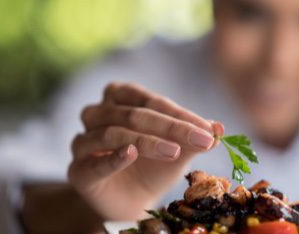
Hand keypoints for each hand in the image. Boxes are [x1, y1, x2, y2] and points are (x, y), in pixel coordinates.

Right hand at [68, 82, 223, 219]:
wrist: (132, 200)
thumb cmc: (154, 166)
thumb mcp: (178, 150)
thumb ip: (194, 138)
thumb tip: (219, 128)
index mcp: (120, 98)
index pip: (152, 101)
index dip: (181, 115)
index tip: (209, 130)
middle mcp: (98, 114)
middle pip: (133, 114)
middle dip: (170, 127)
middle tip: (200, 139)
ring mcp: (84, 142)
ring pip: (112, 133)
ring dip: (145, 141)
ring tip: (174, 151)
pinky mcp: (79, 171)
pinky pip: (93, 162)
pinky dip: (113, 158)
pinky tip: (131, 155)